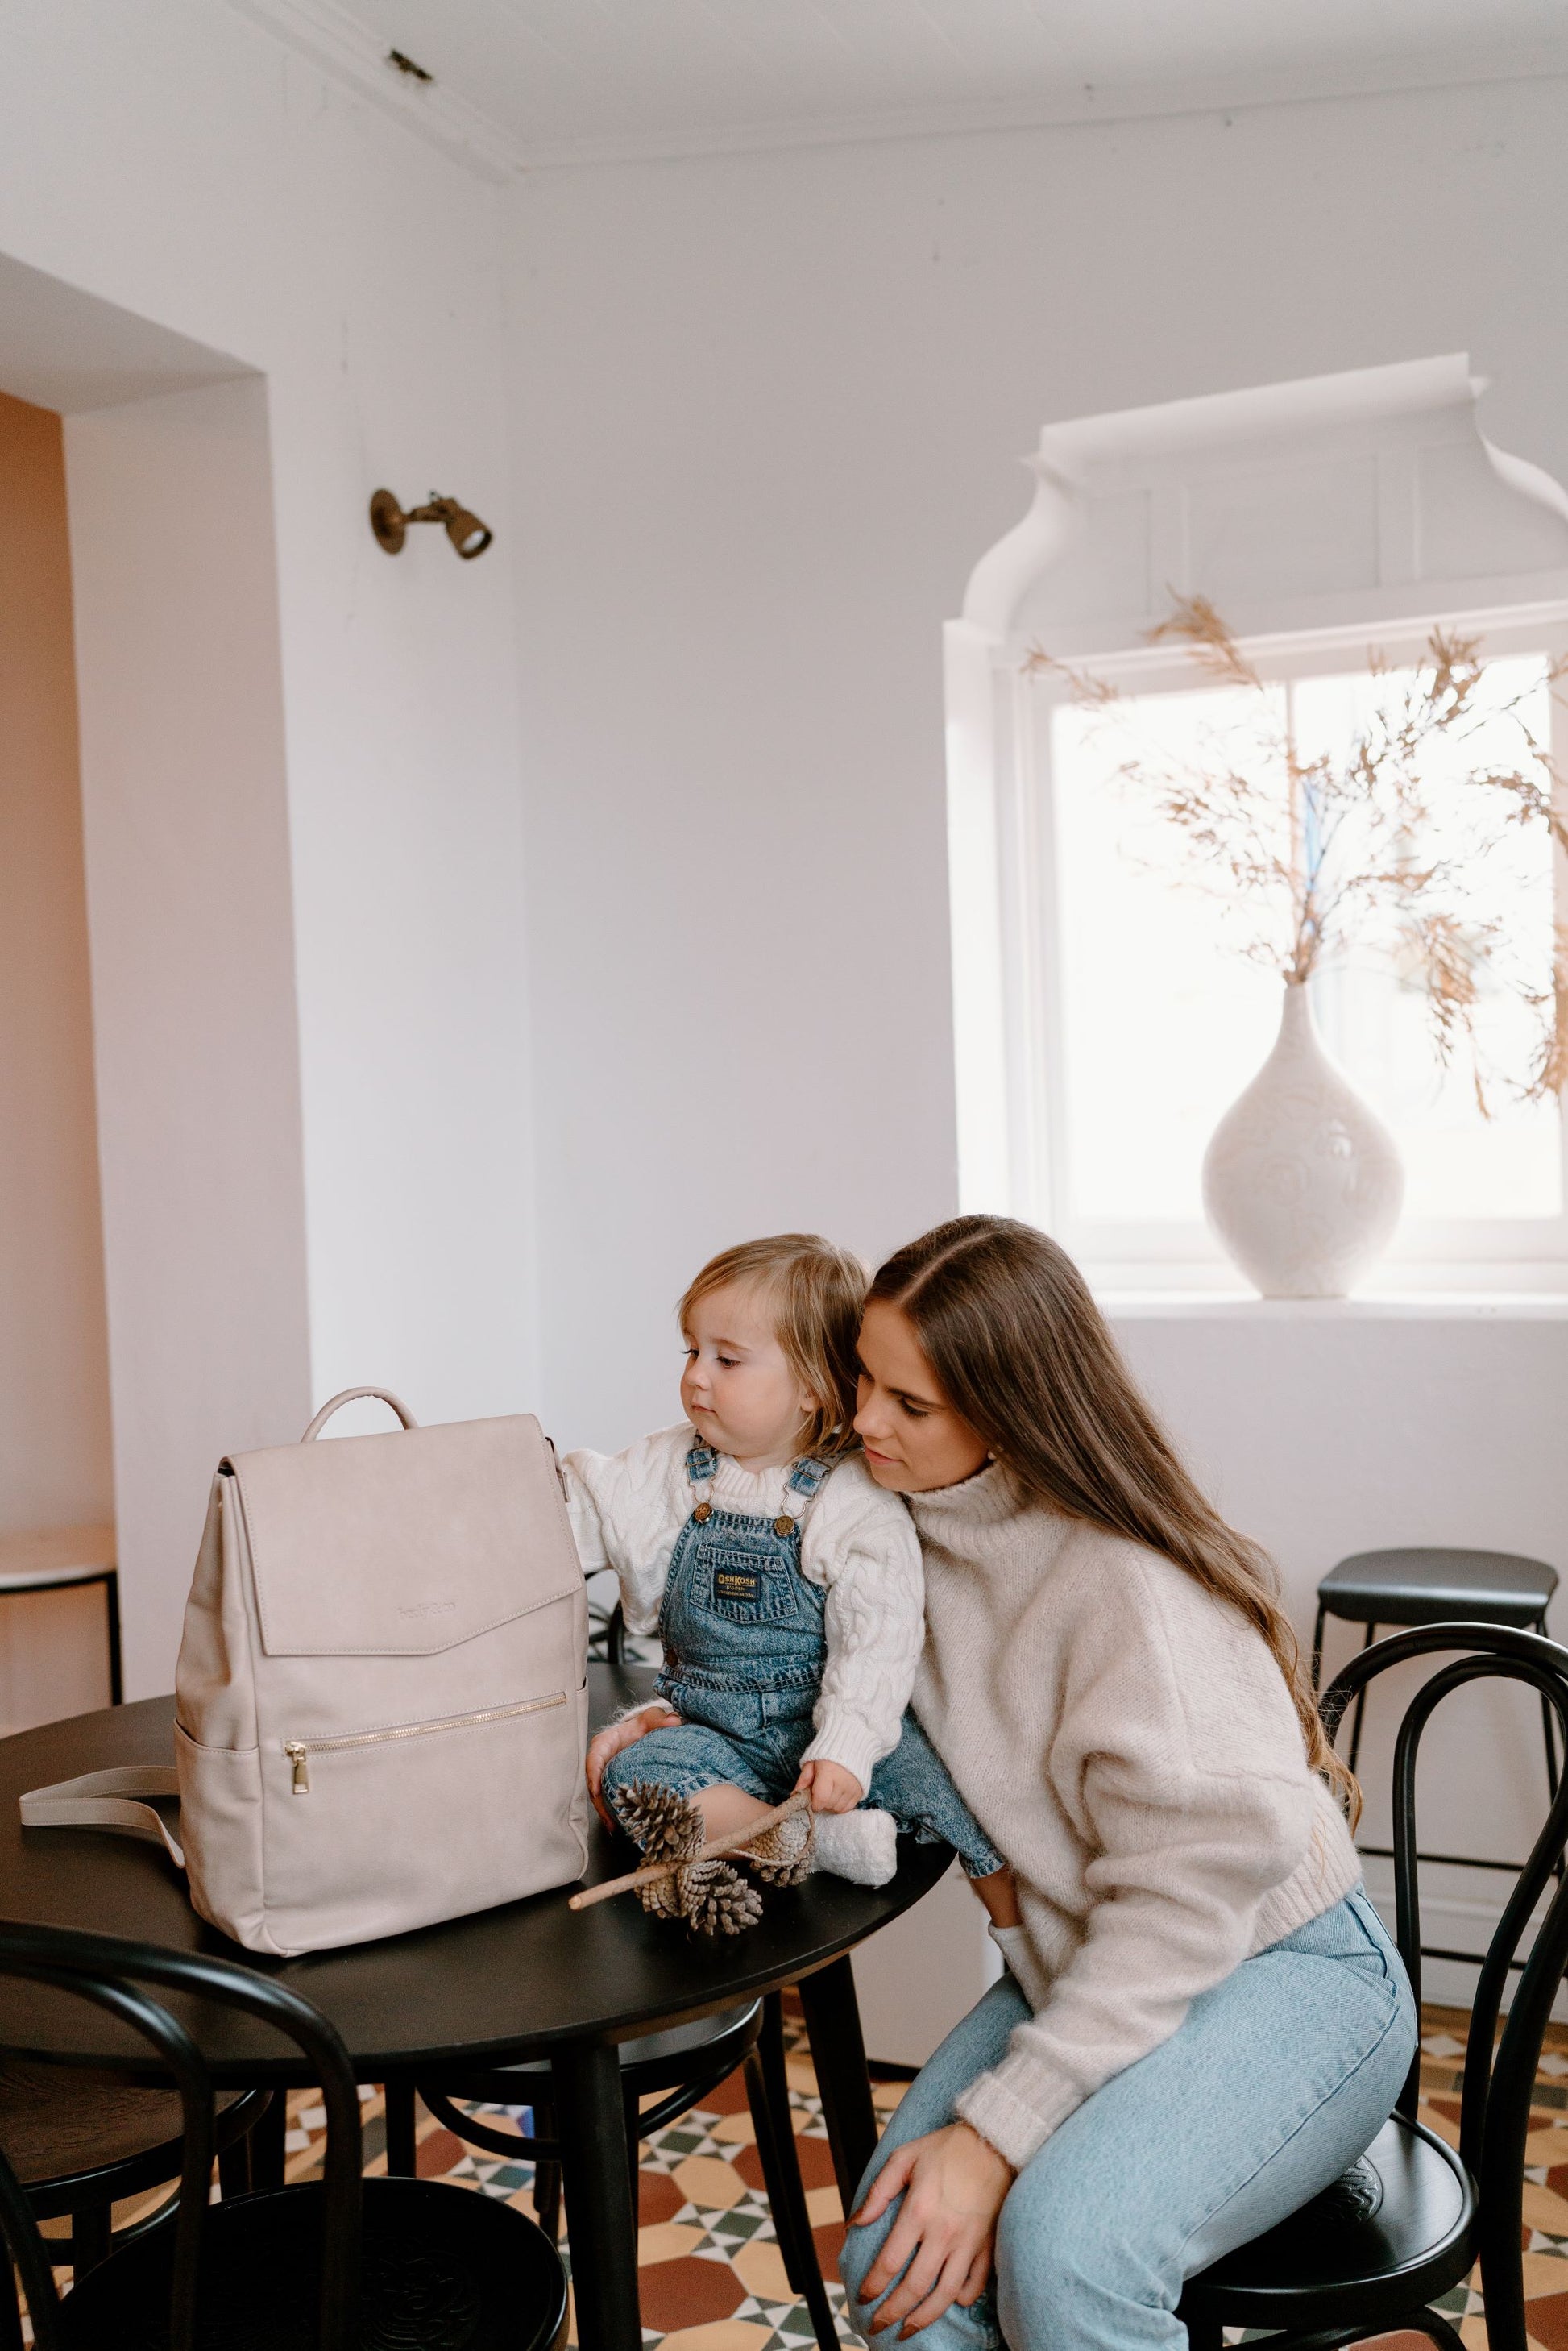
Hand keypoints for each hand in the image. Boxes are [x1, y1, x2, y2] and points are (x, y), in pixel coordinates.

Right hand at [585, 1706, 679, 1829]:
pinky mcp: (611, 1783)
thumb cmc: (644, 1725)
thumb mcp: (651, 1718)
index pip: (595, 1758)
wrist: (645, 1732)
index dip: (594, 1774)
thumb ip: (661, 1718)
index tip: (597, 1790)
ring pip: (599, 1794)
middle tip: (609, 1818)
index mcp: (605, 1742)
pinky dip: (610, 1812)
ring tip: (613, 1827)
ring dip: (604, 1811)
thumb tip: (674, 1721)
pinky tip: (617, 1826)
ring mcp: (605, 1773)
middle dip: (599, 1801)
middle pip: (594, 1782)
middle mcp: (601, 1759)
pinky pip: (607, 1799)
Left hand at [795, 1758, 864, 1813]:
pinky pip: (847, 1808)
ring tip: (830, 1792)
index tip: (811, 1798)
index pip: (820, 1799)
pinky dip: (840, 1805)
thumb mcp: (811, 1762)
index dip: (814, 1803)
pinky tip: (837, 1795)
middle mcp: (843, 1782)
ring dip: (831, 1804)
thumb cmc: (827, 1754)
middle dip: (821, 1802)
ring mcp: (853, 1788)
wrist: (850, 1745)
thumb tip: (794, 1795)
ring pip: (837, 1809)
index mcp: (828, 1772)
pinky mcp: (859, 1792)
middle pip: (828, 1805)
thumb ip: (803, 1779)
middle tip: (821, 1791)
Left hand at [851, 2122, 1013, 2336]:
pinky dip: (962, 2299)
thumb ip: (878, 2192)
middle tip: (877, 2326)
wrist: (993, 2142)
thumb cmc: (945, 2148)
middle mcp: (943, 2232)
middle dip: (892, 2312)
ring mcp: (968, 2242)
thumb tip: (855, 2223)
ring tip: (908, 2329)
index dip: (873, 2286)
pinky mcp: (987, 2245)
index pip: (890, 2262)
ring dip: (924, 2317)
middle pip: (915, 2287)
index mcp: (919, 2210)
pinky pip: (976, 2283)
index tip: (862, 2298)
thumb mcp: (903, 2157)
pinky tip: (949, 2304)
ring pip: (946, 2294)